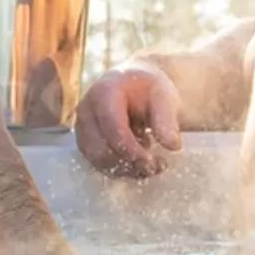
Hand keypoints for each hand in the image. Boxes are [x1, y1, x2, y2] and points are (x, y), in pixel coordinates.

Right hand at [74, 63, 182, 177]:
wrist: (135, 85)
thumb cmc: (148, 89)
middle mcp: (85, 110)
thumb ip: (166, 119)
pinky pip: (98, 163)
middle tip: (159, 165)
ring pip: (98, 160)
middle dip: (130, 163)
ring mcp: (81, 127)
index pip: (112, 128)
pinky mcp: (84, 141)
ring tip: (152, 163)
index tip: (154, 162)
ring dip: (126, 169)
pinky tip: (139, 161)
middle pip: (101, 149)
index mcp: (104, 92)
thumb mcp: (164, 97)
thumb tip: (172, 145)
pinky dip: (120, 169)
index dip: (132, 150)